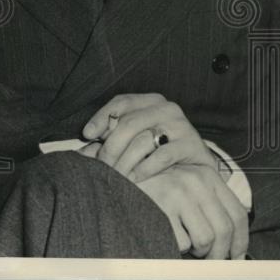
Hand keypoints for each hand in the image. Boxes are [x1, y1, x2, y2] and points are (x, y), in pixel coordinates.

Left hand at [83, 93, 215, 181]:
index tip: (87, 134)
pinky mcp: (192, 145)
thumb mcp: (135, 139)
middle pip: (129, 123)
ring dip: (124, 161)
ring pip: (143, 140)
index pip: (121, 102)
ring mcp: (181, 125)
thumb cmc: (158, 151)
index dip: (101, 117)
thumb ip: (111, 139)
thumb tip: (81, 151)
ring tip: (114, 176)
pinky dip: (144, 168)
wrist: (197, 167)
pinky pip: (162, 156)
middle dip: (110, 146)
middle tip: (101, 166)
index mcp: (150, 101)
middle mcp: (167, 108)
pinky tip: (133, 179)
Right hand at [136, 164, 248, 258]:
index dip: (241, 241)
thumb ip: (210, 201)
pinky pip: (182, 241)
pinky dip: (177, 245)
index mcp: (208, 175)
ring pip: (205, 239)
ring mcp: (178, 192)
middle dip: (219, 253)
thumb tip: (233, 241)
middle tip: (209, 259)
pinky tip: (168, 234)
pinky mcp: (161, 204)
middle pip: (224, 230)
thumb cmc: (158, 185)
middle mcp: (196, 180)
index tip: (236, 256)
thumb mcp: (188, 183)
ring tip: (187, 243)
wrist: (124, 173)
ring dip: (198, 250)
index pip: (237, 214)